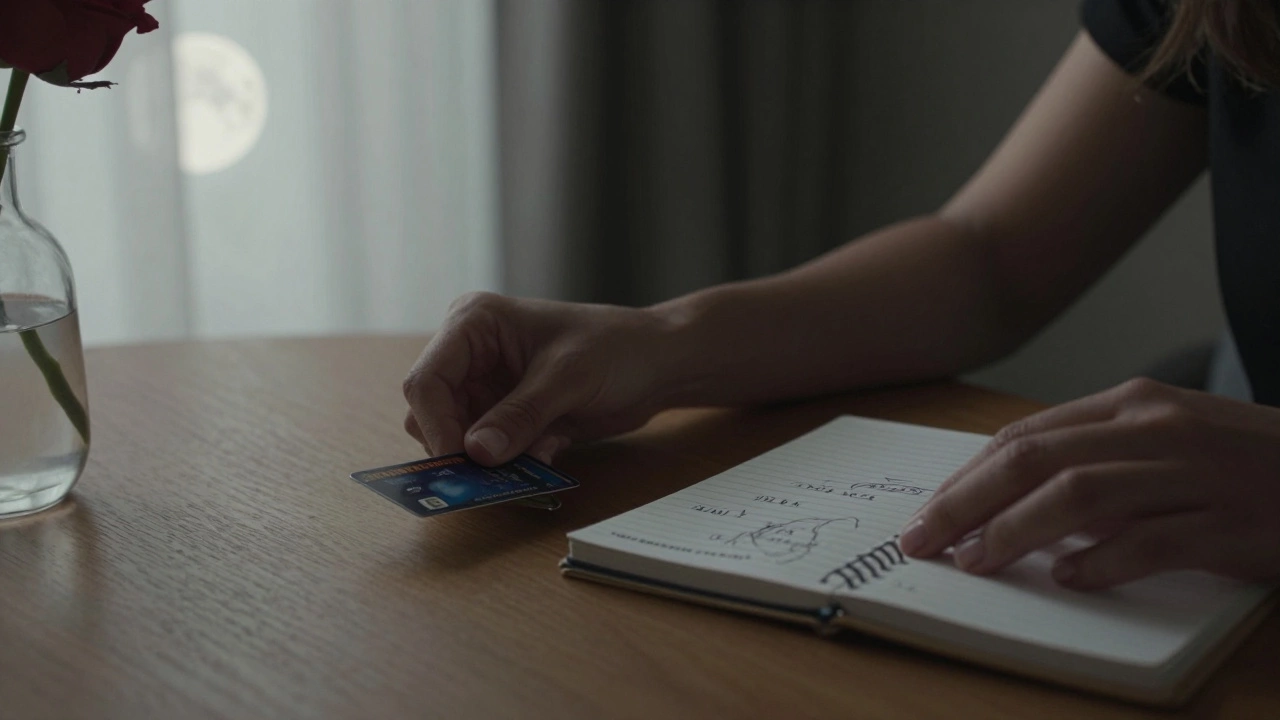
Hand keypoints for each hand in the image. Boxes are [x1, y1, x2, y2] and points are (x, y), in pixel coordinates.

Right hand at [403, 292, 677, 465]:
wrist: (658, 364)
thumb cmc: (617, 348)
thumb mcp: (568, 378)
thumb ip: (520, 415)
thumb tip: (476, 453)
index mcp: (474, 324)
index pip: (427, 379)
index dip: (436, 424)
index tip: (459, 462)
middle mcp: (470, 354)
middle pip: (432, 413)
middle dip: (459, 446)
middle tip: (490, 475)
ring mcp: (487, 387)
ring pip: (458, 438)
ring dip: (489, 458)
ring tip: (535, 454)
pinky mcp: (507, 416)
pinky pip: (489, 451)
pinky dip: (513, 460)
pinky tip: (553, 446)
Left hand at [899, 378, 1279, 588]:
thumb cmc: (1242, 462)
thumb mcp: (1163, 440)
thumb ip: (1094, 457)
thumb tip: (1014, 499)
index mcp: (1132, 404)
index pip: (1024, 436)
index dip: (966, 476)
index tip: (927, 511)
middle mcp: (1155, 429)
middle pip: (1035, 459)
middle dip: (966, 501)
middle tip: (923, 539)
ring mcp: (1194, 474)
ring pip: (1080, 494)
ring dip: (1015, 530)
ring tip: (977, 561)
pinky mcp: (1230, 523)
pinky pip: (1151, 542)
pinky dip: (1102, 561)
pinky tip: (1069, 577)